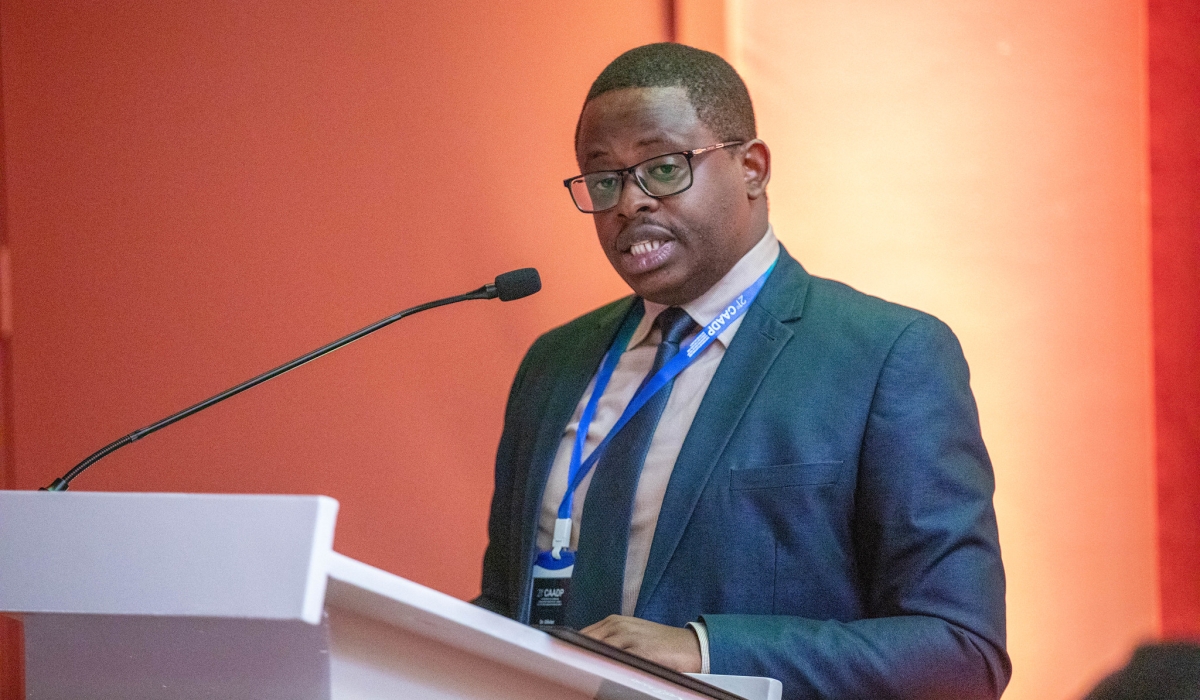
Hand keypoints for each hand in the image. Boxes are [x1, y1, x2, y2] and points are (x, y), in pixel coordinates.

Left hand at [580, 615, 701, 672]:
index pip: (582, 635)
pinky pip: (618, 662)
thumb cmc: (659, 645)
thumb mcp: (631, 636)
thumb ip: (609, 641)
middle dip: (577, 656)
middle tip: (569, 671)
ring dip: (590, 663)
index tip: (564, 661)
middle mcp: (618, 626)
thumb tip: (584, 654)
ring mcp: (629, 637)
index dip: (572, 648)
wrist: (690, 646)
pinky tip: (603, 677)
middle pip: (586, 642)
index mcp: (613, 621)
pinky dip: (608, 669)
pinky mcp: (640, 651)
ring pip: (598, 652)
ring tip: (582, 676)